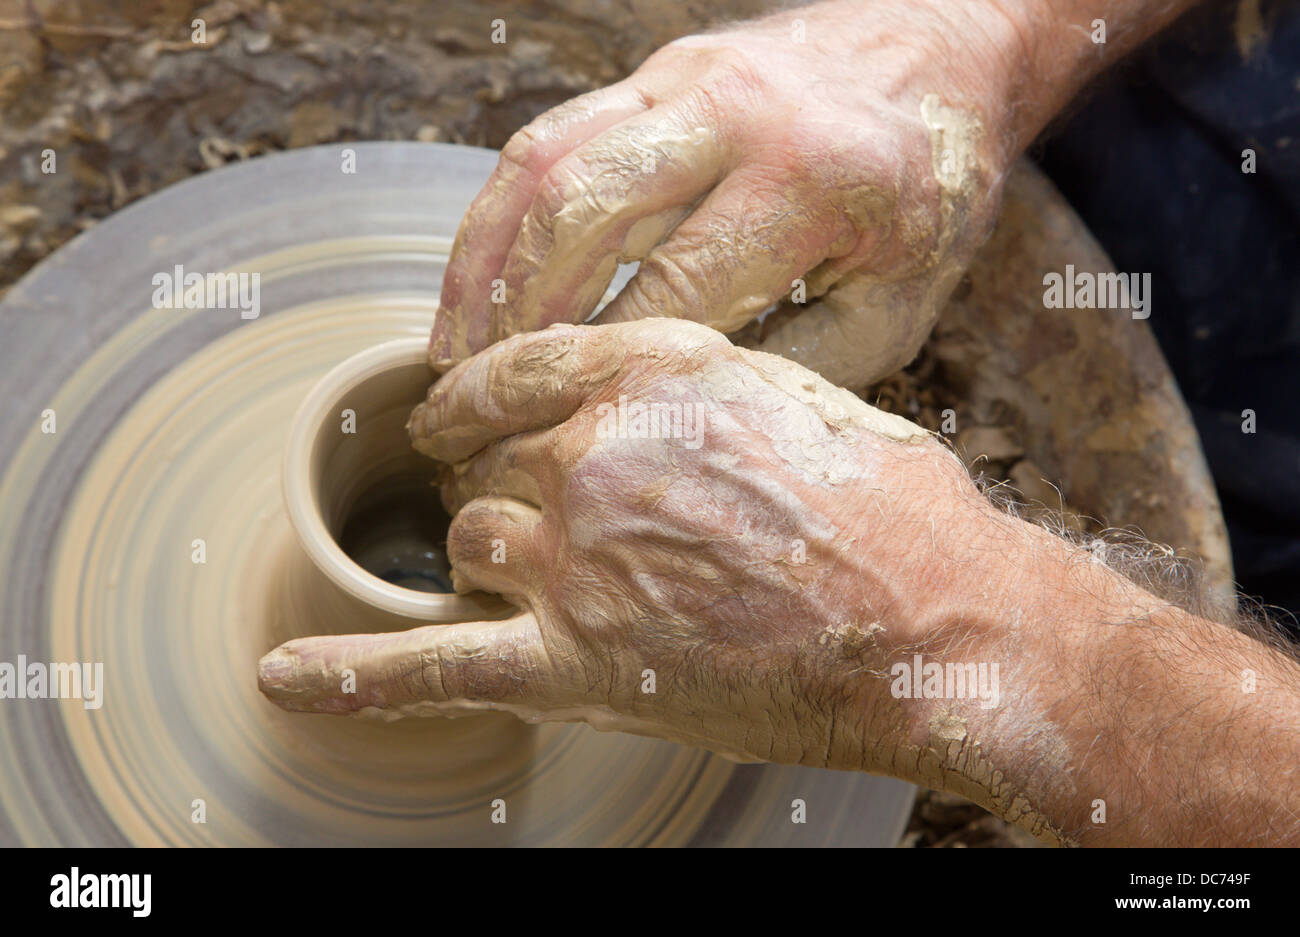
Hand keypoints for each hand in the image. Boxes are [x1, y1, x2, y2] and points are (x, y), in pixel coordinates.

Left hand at [263, 318, 998, 768]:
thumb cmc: (896, 514)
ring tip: (548, 592)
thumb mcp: (801, 402)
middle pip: (488, 467)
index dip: (464, 391)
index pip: (514, 368)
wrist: (938, 619)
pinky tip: (287, 677)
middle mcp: (594, 453)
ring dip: (494, 568)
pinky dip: (353, 675)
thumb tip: (666, 406)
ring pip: (472, 550)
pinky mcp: (575, 661)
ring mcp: (575, 558)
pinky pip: (433, 666)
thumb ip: (706, 393)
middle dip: (500, 492)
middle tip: (537, 523)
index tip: (440, 408)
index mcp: (649, 375)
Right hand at [429, 0, 1024, 388]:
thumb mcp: (894, 302)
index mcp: (814, 180)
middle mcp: (740, 115)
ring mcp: (688, 77)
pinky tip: (476, 278)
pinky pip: (552, 136)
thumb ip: (790, 367)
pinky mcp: (659, 68)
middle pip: (580, 219)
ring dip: (483, 266)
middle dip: (514, 323)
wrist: (942, 47)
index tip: (560, 436)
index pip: (671, 297)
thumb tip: (674, 418)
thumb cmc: (930, 190)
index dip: (603, 376)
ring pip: (543, 168)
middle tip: (478, 404)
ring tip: (452, 351)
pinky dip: (499, 212)